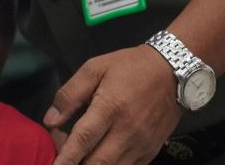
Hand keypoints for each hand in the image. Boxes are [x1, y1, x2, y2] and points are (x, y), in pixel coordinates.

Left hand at [45, 44, 181, 164]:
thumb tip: (50, 120)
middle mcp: (127, 131)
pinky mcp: (151, 151)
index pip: (84, 139)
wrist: (174, 72)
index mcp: (110, 107)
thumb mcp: (95, 69)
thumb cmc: (130, 68)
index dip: (66, 157)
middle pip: (98, 162)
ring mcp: (141, 144)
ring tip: (78, 158)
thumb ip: (70, 95)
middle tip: (62, 161)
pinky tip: (99, 160)